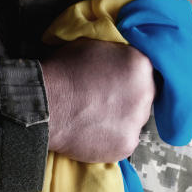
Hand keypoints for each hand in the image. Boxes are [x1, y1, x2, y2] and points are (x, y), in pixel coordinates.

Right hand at [41, 38, 155, 162]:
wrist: (45, 103)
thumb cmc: (63, 72)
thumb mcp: (94, 47)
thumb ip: (116, 55)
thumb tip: (120, 61)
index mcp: (140, 66)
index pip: (146, 74)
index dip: (130, 80)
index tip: (118, 85)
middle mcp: (145, 93)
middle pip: (143, 98)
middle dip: (127, 100)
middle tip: (104, 103)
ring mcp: (136, 121)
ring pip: (134, 121)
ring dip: (120, 121)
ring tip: (95, 118)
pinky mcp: (126, 145)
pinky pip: (124, 142)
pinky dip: (111, 139)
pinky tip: (93, 132)